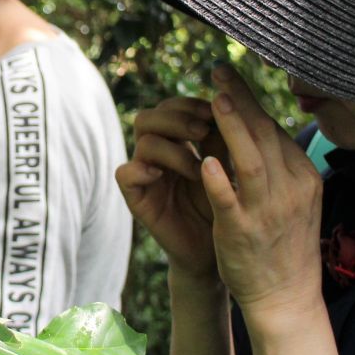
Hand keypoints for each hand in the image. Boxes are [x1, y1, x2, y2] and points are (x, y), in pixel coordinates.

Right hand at [118, 94, 223, 283]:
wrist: (216, 252)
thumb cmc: (224, 206)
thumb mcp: (229, 168)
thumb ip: (224, 139)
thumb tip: (231, 102)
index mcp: (178, 141)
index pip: (173, 106)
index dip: (192, 104)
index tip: (217, 111)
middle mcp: (158, 153)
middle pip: (150, 116)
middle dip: (177, 118)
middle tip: (203, 131)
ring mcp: (145, 174)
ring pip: (142, 141)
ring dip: (171, 149)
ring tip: (197, 168)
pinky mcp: (137, 198)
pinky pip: (124, 174)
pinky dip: (140, 169)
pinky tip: (160, 175)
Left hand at [198, 66, 322, 318]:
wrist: (286, 297)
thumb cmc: (284, 244)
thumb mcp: (294, 199)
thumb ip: (280, 165)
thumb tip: (259, 127)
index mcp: (302, 178)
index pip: (274, 131)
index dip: (250, 103)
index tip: (230, 80)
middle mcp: (290, 190)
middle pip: (265, 135)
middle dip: (241, 102)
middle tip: (218, 74)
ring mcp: (268, 212)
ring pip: (251, 161)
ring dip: (232, 128)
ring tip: (214, 101)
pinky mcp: (243, 232)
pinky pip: (231, 201)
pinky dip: (219, 180)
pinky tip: (205, 160)